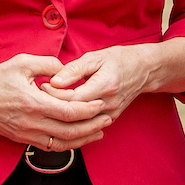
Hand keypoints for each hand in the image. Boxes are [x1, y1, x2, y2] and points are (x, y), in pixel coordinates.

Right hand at [0, 54, 116, 153]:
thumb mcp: (21, 63)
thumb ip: (48, 64)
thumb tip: (67, 71)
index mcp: (33, 103)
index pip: (70, 112)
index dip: (89, 110)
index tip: (102, 104)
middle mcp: (31, 123)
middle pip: (71, 131)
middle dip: (93, 126)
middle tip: (108, 119)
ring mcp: (25, 134)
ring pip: (62, 143)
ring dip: (83, 139)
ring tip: (99, 132)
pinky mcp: (21, 139)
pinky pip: (49, 146)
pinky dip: (67, 144)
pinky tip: (76, 138)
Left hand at [45, 39, 184, 123]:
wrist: (144, 70)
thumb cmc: (118, 59)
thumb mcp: (95, 57)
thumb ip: (74, 70)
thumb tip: (54, 81)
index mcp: (105, 86)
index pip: (72, 99)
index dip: (54, 95)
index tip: (43, 85)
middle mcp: (109, 104)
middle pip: (75, 114)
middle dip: (55, 106)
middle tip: (41, 95)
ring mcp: (111, 114)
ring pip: (81, 124)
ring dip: (62, 116)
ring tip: (48, 105)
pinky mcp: (111, 119)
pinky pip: (88, 127)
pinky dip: (73, 122)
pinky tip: (61, 114)